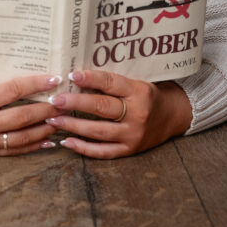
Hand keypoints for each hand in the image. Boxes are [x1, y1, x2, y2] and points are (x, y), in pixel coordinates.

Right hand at [0, 73, 66, 154]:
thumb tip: (11, 62)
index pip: (14, 90)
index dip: (36, 83)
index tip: (54, 76)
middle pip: (25, 115)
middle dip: (49, 107)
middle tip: (68, 98)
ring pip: (24, 136)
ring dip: (46, 128)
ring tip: (64, 119)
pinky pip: (14, 150)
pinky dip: (34, 146)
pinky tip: (49, 141)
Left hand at [44, 69, 192, 157]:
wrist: (173, 116)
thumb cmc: (147, 95)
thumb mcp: (136, 82)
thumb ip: (111, 81)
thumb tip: (76, 76)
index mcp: (139, 91)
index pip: (110, 83)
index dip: (90, 78)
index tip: (71, 75)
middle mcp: (137, 114)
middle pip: (101, 107)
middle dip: (75, 103)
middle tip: (55, 100)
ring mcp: (134, 134)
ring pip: (99, 131)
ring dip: (73, 126)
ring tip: (53, 120)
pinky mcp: (130, 150)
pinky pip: (103, 152)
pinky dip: (83, 148)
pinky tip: (67, 141)